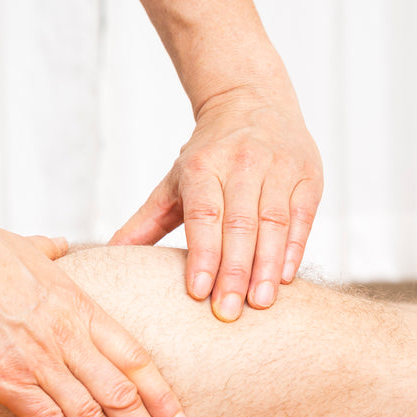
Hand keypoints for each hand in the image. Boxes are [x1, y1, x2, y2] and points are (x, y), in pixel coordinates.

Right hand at [0, 220, 189, 416]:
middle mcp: (69, 338)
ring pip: (93, 416)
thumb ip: (49, 250)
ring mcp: (39, 361)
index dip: (163, 397)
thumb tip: (58, 242)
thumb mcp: (27, 246)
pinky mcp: (7, 379)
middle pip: (124, 396)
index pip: (136, 360)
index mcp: (80, 308)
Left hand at [111, 79, 321, 319]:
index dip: (202, 255)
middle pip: (239, 225)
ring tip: (260, 304)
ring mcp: (278, 167)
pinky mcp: (308, 175)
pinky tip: (285, 278)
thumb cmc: (208, 155)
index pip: (203, 216)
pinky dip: (293, 249)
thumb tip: (108, 256)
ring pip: (273, 223)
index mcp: (202, 166)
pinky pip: (301, 217)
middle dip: (234, 272)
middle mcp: (242, 163)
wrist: (251, 102)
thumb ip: (145, 222)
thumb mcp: (173, 183)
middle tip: (228, 313)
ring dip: (266, 267)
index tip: (197, 293)